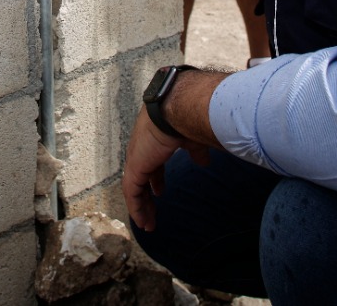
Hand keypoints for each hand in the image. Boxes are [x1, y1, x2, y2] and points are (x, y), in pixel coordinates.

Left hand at [122, 109, 210, 231]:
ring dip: (141, 207)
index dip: (156, 179)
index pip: (151, 164)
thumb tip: (205, 162)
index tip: (159, 192)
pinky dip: (136, 208)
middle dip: (146, 197)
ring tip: (148, 224)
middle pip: (140, 178)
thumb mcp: (192, 140)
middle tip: (153, 212)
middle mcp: (140, 150)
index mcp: (153, 142)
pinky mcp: (134, 168)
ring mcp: (135, 159)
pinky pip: (132, 193)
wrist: (176, 112)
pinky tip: (142, 221)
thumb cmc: (185, 120)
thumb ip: (196, 152)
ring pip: (134, 189)